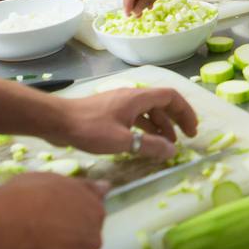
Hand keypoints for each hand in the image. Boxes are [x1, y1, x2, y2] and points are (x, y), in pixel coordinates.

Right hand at [0, 172, 108, 248]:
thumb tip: (104, 188)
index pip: (90, 217)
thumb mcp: (56, 179)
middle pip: (81, 243)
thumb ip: (84, 188)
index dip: (68, 216)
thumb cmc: (25, 198)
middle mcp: (91, 242)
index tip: (51, 216)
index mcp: (94, 213)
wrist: (1, 228)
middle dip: (63, 240)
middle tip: (36, 234)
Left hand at [49, 85, 198, 158]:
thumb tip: (172, 151)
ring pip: (148, 112)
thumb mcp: (122, 141)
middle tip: (185, 138)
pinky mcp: (109, 113)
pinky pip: (135, 118)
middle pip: (161, 104)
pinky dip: (145, 130)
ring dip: (160, 127)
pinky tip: (144, 144)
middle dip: (176, 120)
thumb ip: (149, 146)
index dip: (185, 112)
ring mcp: (120, 104)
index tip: (192, 130)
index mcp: (137, 98)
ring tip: (166, 146)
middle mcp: (131, 97)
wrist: (56, 121)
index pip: (171, 97)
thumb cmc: (89, 128)